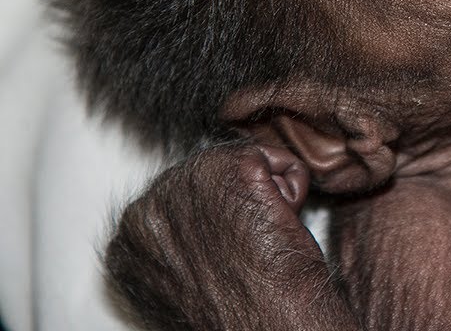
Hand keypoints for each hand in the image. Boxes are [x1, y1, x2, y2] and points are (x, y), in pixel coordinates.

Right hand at [106, 144, 358, 330]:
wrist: (269, 325)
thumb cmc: (239, 314)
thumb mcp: (184, 279)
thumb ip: (175, 243)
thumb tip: (191, 224)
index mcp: (128, 240)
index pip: (182, 203)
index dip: (219, 227)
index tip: (228, 259)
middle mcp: (145, 206)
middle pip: (209, 179)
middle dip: (238, 207)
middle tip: (247, 253)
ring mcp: (182, 181)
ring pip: (244, 166)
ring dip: (265, 199)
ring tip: (260, 242)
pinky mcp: (229, 166)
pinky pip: (281, 164)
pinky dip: (295, 192)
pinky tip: (280, 225)